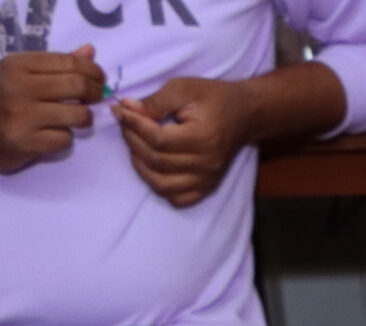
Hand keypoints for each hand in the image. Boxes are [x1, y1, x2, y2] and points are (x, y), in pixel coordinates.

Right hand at [0, 46, 99, 175]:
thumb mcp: (17, 74)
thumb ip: (54, 64)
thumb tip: (90, 51)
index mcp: (16, 65)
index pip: (69, 62)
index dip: (94, 71)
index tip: (99, 80)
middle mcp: (18, 87)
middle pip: (78, 85)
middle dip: (95, 93)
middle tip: (96, 98)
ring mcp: (22, 115)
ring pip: (78, 115)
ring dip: (84, 118)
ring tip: (75, 118)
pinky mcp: (27, 142)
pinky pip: (66, 139)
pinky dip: (65, 138)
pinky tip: (53, 135)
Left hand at [115, 76, 260, 207]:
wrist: (245, 115)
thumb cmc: (214, 98)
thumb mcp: (183, 88)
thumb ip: (154, 101)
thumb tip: (126, 109)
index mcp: (203, 137)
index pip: (158, 139)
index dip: (133, 125)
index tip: (120, 110)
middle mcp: (207, 163)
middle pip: (156, 161)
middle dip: (132, 139)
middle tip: (126, 123)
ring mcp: (207, 178)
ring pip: (161, 184)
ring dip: (141, 165)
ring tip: (136, 145)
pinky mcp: (207, 186)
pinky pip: (177, 198)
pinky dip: (160, 187)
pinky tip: (153, 168)